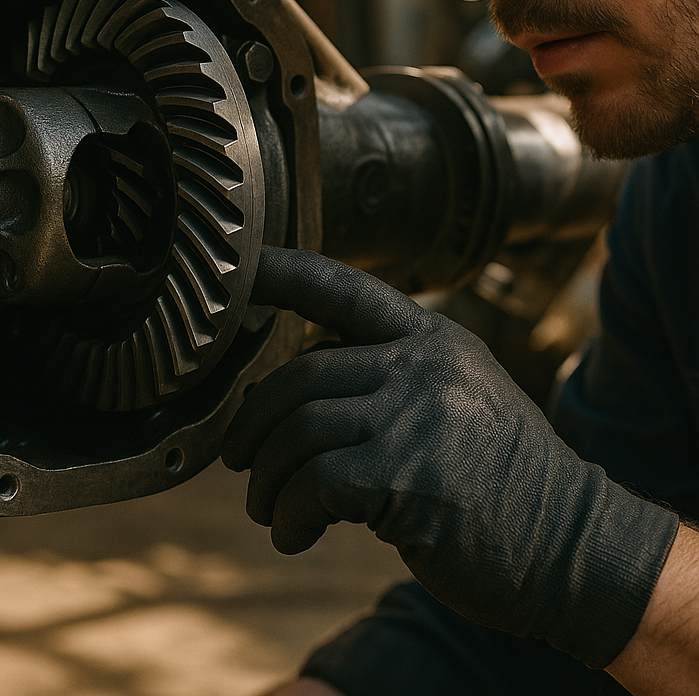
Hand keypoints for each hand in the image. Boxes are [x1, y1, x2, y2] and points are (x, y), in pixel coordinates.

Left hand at [223, 246, 678, 667]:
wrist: (574, 548)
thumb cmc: (503, 480)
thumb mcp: (459, 399)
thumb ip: (389, 380)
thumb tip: (298, 394)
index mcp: (432, 339)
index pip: (344, 289)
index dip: (287, 273)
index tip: (245, 269)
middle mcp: (422, 365)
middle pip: (298, 376)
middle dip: (254, 423)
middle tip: (242, 460)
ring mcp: (416, 415)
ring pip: (297, 431)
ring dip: (269, 479)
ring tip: (269, 510)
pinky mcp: (406, 474)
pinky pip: (313, 484)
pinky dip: (290, 514)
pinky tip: (294, 534)